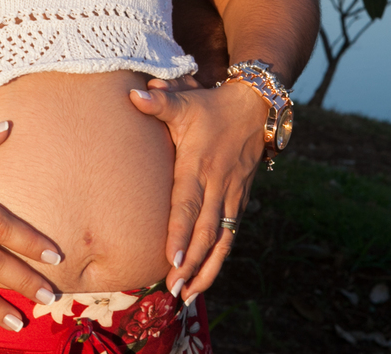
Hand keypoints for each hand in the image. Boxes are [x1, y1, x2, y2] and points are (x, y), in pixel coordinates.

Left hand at [129, 77, 268, 302]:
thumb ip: (160, 102)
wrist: (257, 107)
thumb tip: (134, 93)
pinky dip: (219, 260)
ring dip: (207, 270)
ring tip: (189, 297)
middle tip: (174, 289)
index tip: (173, 259)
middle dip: (192, 263)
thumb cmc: (212, 106)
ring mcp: (232, 195)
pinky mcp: (240, 200)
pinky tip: (206, 281)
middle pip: (206, 231)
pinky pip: (231, 236)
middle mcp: (217, 185)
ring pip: (221, 240)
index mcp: (199, 165)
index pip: (189, 204)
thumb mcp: (187, 101)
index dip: (181, 233)